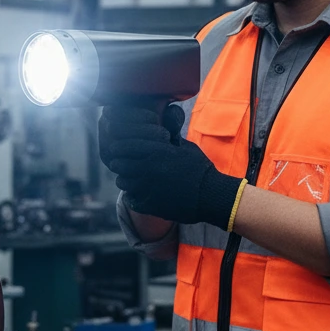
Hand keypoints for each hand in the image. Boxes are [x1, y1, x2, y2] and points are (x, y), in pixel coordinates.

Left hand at [99, 105, 241, 228]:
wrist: (211, 195)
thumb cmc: (199, 168)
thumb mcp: (184, 147)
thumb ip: (167, 138)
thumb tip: (158, 125)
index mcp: (157, 151)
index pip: (124, 145)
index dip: (119, 146)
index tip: (119, 148)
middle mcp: (149, 168)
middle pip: (118, 163)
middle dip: (119, 162)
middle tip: (123, 163)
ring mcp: (149, 188)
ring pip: (122, 182)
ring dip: (125, 179)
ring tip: (132, 179)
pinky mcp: (151, 205)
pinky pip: (130, 199)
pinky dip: (133, 196)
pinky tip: (140, 193)